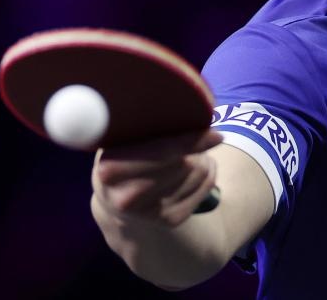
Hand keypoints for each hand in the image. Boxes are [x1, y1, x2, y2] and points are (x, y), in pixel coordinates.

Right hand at [92, 129, 222, 228]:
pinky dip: (209, 175)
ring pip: (199, 173)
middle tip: (196, 138)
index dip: (192, 140)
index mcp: (110, 169)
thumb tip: (181, 106)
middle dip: (195, 147)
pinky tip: (197, 170)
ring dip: (203, 159)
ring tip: (189, 155)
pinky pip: (206, 188)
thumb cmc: (123, 155)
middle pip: (185, 163)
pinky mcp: (169, 220)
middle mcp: (126, 197)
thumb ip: (138, 125)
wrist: (116, 199)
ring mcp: (148, 213)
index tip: (217, 135)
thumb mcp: (120, 140)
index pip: (162, 152)